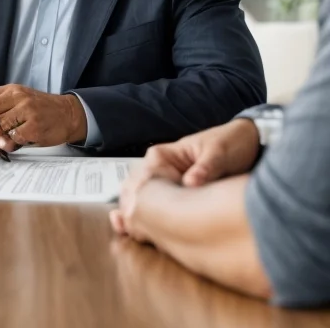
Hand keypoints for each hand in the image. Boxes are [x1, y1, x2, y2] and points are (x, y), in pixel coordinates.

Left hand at [0, 85, 85, 146]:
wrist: (67, 114)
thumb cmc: (40, 107)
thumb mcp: (19, 97)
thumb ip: (0, 102)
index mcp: (12, 90)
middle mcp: (19, 98)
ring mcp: (27, 112)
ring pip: (1, 125)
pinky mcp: (34, 128)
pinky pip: (14, 138)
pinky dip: (11, 142)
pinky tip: (15, 142)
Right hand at [109, 119, 258, 240]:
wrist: (247, 143)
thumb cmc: (230, 142)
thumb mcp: (218, 153)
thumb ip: (204, 168)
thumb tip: (190, 183)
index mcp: (162, 156)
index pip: (141, 177)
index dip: (137, 197)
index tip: (136, 215)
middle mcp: (159, 169)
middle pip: (135, 191)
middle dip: (132, 210)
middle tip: (134, 231)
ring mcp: (167, 183)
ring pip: (144, 201)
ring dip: (140, 218)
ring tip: (138, 235)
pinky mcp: (177, 195)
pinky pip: (160, 208)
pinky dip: (153, 221)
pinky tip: (147, 236)